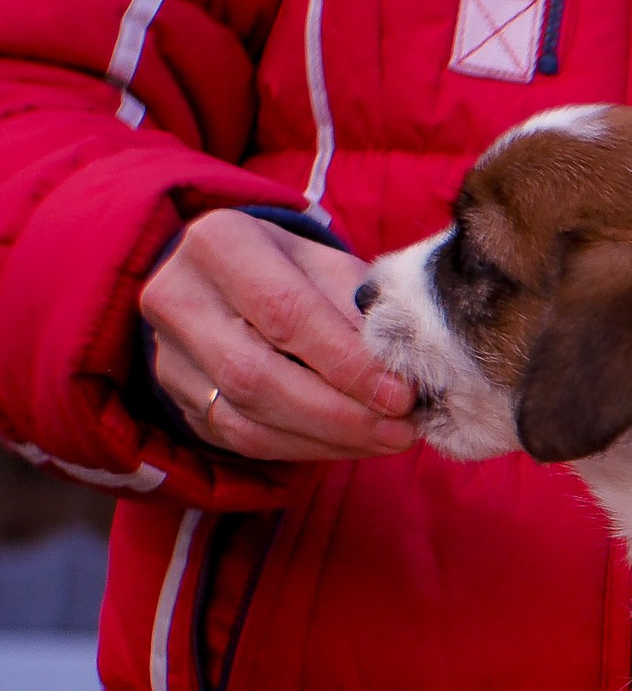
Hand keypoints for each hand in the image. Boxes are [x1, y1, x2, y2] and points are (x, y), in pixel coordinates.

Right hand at [141, 210, 416, 461]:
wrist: (232, 281)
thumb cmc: (296, 269)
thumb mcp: (331, 266)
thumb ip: (361, 309)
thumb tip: (402, 372)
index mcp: (220, 242)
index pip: (284, 312)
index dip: (346, 363)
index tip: (402, 394)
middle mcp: (178, 296)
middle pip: (255, 374)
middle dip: (339, 413)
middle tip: (402, 430)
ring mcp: (170, 353)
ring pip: (248, 416)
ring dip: (329, 438)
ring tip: (387, 439)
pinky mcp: (181, 398)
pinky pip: (244, 439)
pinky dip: (307, 448)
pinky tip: (351, 444)